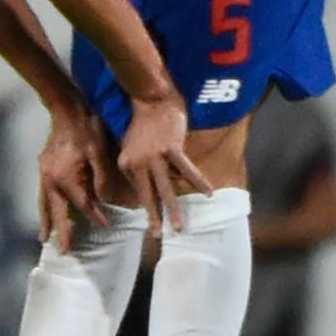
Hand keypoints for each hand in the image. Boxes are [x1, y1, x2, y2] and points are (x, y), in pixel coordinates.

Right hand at [36, 109, 114, 252]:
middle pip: (55, 211)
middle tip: (63, 252)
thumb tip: (102, 199)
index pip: (82, 204)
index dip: (95, 216)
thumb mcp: (99, 151)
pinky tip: (46, 211)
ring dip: (46, 221)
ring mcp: (44, 173)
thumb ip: (101, 178)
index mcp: (65, 177)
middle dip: (60, 232)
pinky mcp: (44, 167)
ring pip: (44, 203)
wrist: (66, 107)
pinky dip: (44, 206)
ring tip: (45, 238)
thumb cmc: (86, 127)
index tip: (105, 226)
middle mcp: (51, 179)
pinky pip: (43, 193)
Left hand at [116, 98, 212, 234]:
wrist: (151, 98)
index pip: (138, 191)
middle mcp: (138, 163)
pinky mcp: (171, 148)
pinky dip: (199, 182)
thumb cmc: (143, 123)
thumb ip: (135, 166)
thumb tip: (145, 186)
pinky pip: (187, 170)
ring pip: (166, 189)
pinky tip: (209, 192)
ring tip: (179, 227)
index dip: (147, 208)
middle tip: (157, 236)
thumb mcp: (130, 147)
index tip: (151, 224)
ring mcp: (155, 157)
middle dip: (154, 218)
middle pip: (148, 196)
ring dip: (173, 209)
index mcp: (126, 164)